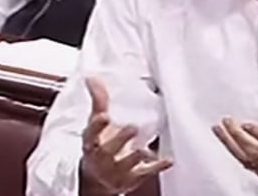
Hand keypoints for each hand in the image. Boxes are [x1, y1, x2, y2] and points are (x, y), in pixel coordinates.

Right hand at [79, 77, 172, 193]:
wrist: (98, 180)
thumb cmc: (98, 146)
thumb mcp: (95, 125)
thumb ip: (99, 101)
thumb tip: (93, 78)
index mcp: (91, 142)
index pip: (91, 133)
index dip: (97, 125)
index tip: (104, 116)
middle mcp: (102, 157)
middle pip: (109, 150)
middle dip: (120, 139)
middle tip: (132, 128)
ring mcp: (117, 169)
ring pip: (127, 163)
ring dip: (136, 155)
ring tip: (143, 148)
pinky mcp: (132, 178)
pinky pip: (146, 173)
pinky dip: (157, 166)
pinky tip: (167, 160)